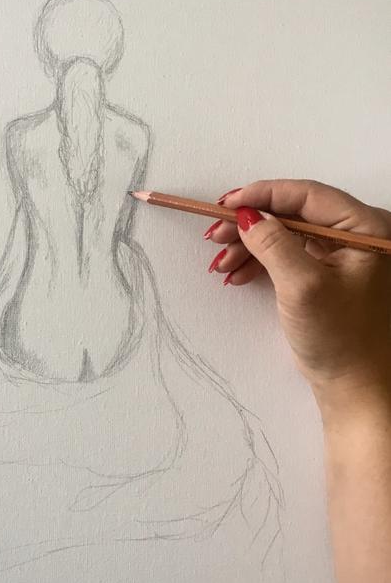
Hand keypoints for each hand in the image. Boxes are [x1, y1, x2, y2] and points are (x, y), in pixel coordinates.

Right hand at [206, 180, 390, 397]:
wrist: (357, 388)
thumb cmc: (343, 340)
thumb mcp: (303, 286)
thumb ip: (273, 244)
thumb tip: (246, 215)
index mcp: (367, 228)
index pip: (308, 195)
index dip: (263, 195)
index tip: (227, 203)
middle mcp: (357, 235)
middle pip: (293, 214)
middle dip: (250, 225)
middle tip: (215, 235)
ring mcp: (342, 255)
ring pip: (286, 235)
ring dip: (249, 247)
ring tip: (221, 264)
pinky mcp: (326, 274)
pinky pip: (288, 256)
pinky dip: (260, 263)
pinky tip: (237, 274)